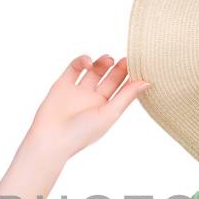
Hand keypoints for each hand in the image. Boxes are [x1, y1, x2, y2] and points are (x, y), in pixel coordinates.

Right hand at [22, 54, 150, 162]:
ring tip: (107, 60)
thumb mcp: (109, 114)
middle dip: (117, 68)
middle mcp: (93, 99)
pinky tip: (88, 63)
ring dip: (101, 63)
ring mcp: (77, 91)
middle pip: (109, 78)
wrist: (50, 138)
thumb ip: (127, 96)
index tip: (138, 66)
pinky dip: (82, 61)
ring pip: (93, 71)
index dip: (129, 77)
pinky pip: (74, 68)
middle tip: (125, 59)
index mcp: (106, 109)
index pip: (122, 89)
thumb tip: (147, 82)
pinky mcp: (62, 84)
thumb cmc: (82, 133)